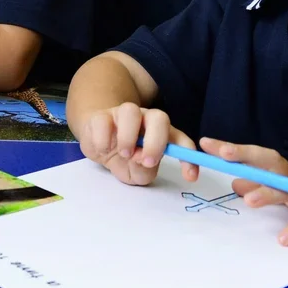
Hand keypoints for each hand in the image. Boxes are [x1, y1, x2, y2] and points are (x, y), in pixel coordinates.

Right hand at [76, 103, 197, 185]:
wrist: (97, 146)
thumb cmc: (124, 160)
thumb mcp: (138, 173)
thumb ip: (144, 170)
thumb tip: (143, 160)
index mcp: (160, 133)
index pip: (180, 140)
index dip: (189, 158)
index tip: (190, 177)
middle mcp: (144, 120)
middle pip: (159, 117)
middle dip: (156, 141)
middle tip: (147, 161)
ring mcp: (122, 115)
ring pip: (130, 111)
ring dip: (128, 136)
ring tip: (124, 154)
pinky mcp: (100, 116)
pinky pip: (103, 120)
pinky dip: (103, 139)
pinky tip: (103, 150)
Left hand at [197, 137, 287, 245]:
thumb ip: (265, 186)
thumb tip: (235, 182)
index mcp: (286, 173)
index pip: (256, 158)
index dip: (232, 151)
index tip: (205, 144)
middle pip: (269, 163)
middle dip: (245, 156)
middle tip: (221, 154)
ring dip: (269, 192)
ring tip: (247, 199)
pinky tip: (284, 239)